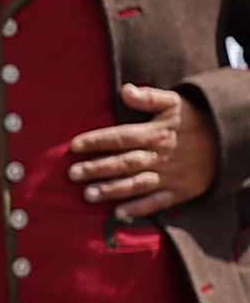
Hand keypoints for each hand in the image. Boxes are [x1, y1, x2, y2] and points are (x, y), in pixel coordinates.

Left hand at [68, 84, 218, 219]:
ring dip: (111, 190)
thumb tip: (125, 90)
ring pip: (136, 184)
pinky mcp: (180, 191)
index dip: (96, 141)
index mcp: (155, 134)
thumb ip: (149, 97)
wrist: (230, 142)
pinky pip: (158, 203)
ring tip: (88, 195)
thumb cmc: (196, 120)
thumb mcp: (175, 102)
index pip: (120, 137)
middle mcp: (159, 156)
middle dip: (96, 169)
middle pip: (123, 163)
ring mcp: (169, 176)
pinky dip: (139, 209)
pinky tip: (119, 213)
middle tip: (72, 174)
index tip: (74, 146)